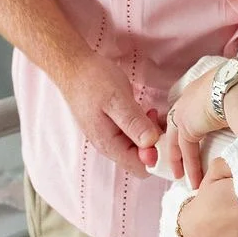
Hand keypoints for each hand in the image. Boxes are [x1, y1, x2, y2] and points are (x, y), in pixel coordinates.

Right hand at [60, 50, 161, 173]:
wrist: (74, 68)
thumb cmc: (93, 81)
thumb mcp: (117, 99)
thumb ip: (133, 122)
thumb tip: (151, 144)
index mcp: (110, 144)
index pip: (141, 168)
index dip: (157, 155)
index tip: (163, 134)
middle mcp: (110, 146)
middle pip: (142, 160)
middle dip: (155, 144)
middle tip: (158, 120)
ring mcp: (111, 137)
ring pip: (139, 147)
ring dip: (150, 134)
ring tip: (152, 113)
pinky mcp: (113, 128)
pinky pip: (134, 136)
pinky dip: (144, 127)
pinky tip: (146, 112)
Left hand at [164, 69, 222, 187]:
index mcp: (209, 85)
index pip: (197, 105)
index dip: (198, 121)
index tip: (200, 134)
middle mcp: (194, 94)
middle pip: (181, 121)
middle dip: (180, 140)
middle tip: (181, 158)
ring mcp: (186, 108)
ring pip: (179, 138)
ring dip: (182, 158)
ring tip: (185, 178)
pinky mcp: (186, 124)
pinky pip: (186, 149)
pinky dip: (191, 166)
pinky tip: (195, 181)